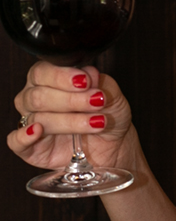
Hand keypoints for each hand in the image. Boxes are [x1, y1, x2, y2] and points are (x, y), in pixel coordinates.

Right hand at [7, 62, 134, 172]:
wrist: (114, 144)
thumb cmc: (107, 114)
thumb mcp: (112, 95)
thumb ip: (100, 83)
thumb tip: (89, 73)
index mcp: (49, 79)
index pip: (42, 72)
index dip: (62, 76)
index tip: (85, 81)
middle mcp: (35, 99)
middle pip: (38, 96)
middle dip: (71, 100)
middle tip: (97, 103)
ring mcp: (31, 123)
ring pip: (38, 118)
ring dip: (70, 121)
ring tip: (96, 122)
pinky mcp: (30, 148)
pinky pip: (15, 141)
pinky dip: (24, 136)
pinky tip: (38, 131)